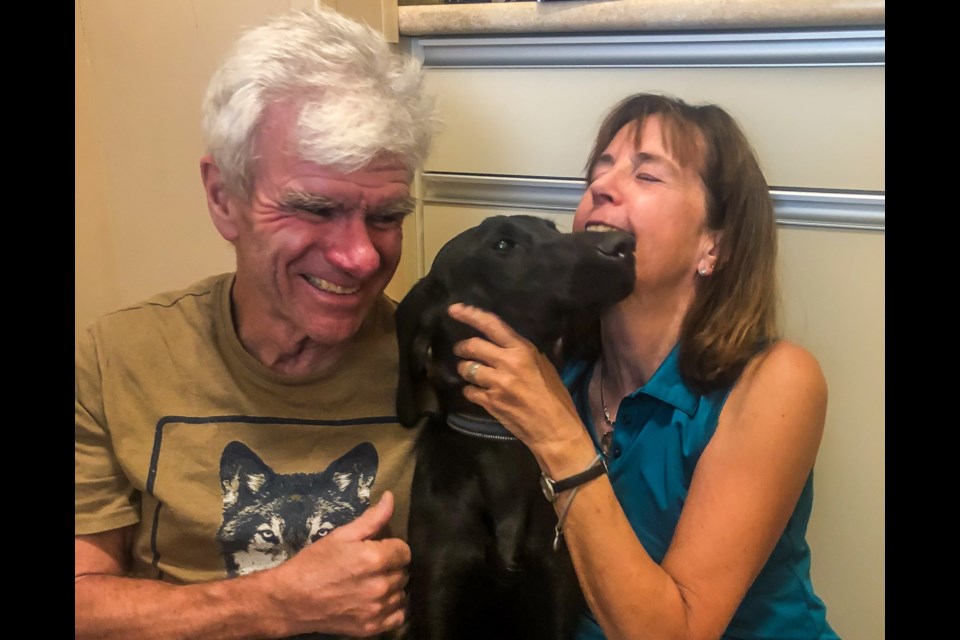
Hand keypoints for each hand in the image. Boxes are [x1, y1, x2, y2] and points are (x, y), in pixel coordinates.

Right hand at [269, 491, 409, 636]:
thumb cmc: (314, 563)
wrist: (290, 600)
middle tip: (371, 567)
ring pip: (402, 594)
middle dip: (391, 567)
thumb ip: (372, 519)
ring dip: (392, 588)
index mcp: (375, 558)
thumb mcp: (341, 535)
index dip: (392, 548)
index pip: (405, 551)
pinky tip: (377, 602)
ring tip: (372, 584)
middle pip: (404, 572)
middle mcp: (380, 585)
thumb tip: (391, 498)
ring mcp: (377, 609)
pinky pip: (398, 616)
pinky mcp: (371, 627)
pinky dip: (391, 609)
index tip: (378, 550)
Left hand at [448, 303, 590, 458]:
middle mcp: (508, 363)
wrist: (555, 430)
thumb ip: (525, 351)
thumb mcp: (545, 366)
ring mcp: (497, 384)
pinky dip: (470, 390)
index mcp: (523, 350)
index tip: (454, 309)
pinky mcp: (490, 402)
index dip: (470, 315)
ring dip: (464, 369)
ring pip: (467, 368)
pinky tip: (478, 392)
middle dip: (462, 347)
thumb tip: (510, 339)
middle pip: (472, 346)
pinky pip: (469, 390)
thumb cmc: (555, 397)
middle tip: (460, 349)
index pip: (491, 325)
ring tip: (470, 372)